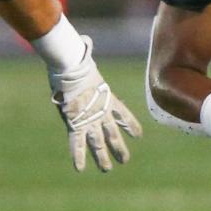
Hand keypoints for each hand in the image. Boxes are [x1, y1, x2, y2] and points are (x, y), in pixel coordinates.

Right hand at [49, 37, 142, 170]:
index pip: (123, 114)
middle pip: (113, 134)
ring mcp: (90, 119)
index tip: (138, 135)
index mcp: (107, 98)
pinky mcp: (76, 123)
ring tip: (109, 169)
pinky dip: (78, 156)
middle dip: (118, 148)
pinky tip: (80, 168)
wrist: (72, 66)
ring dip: (103, 157)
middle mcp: (101, 112)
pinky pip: (77, 143)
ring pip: (99, 143)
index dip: (131, 125)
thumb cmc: (78, 62)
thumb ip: (87, 57)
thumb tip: (85, 40)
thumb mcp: (85, 63)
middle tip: (124, 161)